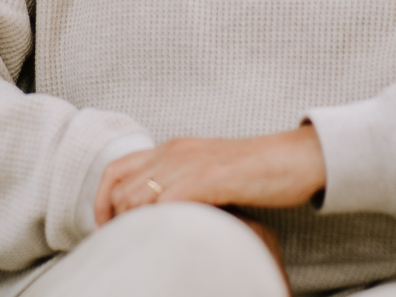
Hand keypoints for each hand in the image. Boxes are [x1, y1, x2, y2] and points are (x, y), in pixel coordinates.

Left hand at [93, 127, 325, 225]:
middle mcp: (175, 150)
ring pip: (138, 197)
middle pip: (120, 188)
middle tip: (128, 246)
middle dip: (116, 221)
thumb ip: (181, 185)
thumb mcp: (207, 174)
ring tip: (149, 245)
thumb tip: (157, 215)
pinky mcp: (211, 176)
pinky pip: (169, 201)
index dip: (102, 202)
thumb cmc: (255, 174)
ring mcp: (192, 162)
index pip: (115, 170)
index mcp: (172, 148)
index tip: (107, 230)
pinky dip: (162, 221)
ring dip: (136, 226)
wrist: (293, 158)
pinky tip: (172, 236)